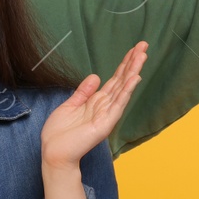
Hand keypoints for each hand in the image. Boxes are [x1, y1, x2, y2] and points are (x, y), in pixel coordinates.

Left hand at [41, 42, 146, 169]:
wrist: (54, 153)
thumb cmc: (59, 134)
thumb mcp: (70, 106)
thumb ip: (83, 92)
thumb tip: (96, 76)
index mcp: (97, 102)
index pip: (115, 79)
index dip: (124, 64)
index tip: (134, 49)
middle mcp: (105, 106)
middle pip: (122, 80)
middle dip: (133, 63)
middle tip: (144, 45)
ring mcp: (107, 115)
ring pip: (123, 89)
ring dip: (133, 72)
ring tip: (142, 56)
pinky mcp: (105, 124)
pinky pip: (118, 104)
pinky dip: (127, 91)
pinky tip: (134, 78)